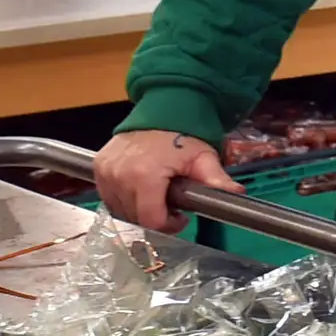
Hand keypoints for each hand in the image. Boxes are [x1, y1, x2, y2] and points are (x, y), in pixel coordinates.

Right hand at [95, 128, 231, 233]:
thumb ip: (216, 179)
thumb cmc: (182, 136)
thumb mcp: (203, 158)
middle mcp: (119, 175)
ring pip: (121, 210)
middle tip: (171, 202)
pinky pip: (109, 198)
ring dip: (139, 208)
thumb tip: (237, 193)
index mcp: (144, 175)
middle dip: (155, 216)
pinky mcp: (98, 168)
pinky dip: (124, 199)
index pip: (150, 220)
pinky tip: (140, 189)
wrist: (160, 110)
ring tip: (156, 194)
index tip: (180, 216)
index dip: (168, 224)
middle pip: (136, 217)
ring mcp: (106, 171)